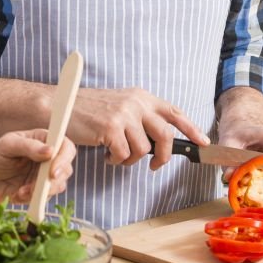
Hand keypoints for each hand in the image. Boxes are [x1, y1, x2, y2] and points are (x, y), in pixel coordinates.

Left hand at [0, 130, 76, 204]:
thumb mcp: (6, 146)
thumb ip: (27, 146)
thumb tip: (50, 150)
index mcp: (42, 139)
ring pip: (59, 185)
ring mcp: (45, 174)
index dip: (63, 159)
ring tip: (20, 191)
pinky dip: (32, 199)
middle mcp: (48, 156)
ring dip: (40, 191)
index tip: (53, 172)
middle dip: (52, 181)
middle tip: (35, 187)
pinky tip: (16, 195)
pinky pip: (46, 197)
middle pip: (66, 168)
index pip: (65, 146)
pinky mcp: (40, 189)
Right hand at [67, 87, 209, 169]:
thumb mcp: (120, 105)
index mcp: (141, 97)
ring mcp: (124, 115)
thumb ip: (140, 117)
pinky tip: (106, 156)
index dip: (191, 128)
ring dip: (131, 160)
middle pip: (165, 136)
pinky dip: (116, 161)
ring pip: (143, 150)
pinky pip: (124, 155)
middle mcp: (136, 103)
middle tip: (154, 166)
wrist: (60, 105)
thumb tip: (158, 140)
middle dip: (163, 157)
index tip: (203, 142)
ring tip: (117, 156)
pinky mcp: (110, 128)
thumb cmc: (88, 109)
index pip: (174, 112)